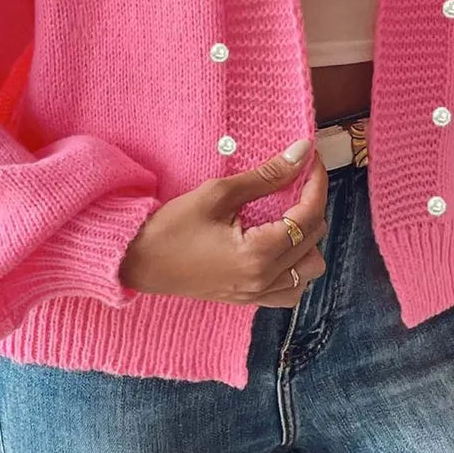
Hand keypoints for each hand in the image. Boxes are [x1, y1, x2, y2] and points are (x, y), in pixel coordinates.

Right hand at [119, 139, 328, 308]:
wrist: (138, 262)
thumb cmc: (171, 228)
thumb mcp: (217, 194)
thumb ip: (265, 176)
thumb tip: (301, 153)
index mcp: (258, 255)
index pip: (308, 216)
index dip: (315, 182)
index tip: (310, 158)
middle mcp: (264, 280)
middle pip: (314, 240)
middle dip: (310, 204)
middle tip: (294, 179)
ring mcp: (257, 294)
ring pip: (309, 270)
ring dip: (307, 240)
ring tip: (286, 215)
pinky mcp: (248, 299)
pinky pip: (291, 290)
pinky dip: (295, 267)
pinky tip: (279, 246)